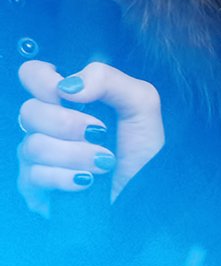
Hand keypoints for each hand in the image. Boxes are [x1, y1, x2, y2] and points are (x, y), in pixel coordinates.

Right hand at [16, 60, 163, 216]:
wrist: (146, 192)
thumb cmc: (143, 148)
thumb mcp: (140, 104)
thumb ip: (107, 80)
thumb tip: (67, 85)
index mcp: (69, 99)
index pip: (32, 74)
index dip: (43, 79)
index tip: (68, 93)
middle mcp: (47, 125)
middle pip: (28, 111)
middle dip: (68, 123)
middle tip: (99, 133)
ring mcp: (37, 156)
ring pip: (33, 145)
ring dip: (76, 154)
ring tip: (104, 162)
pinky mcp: (33, 187)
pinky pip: (34, 175)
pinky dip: (67, 178)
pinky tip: (87, 181)